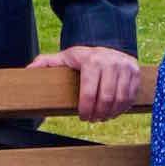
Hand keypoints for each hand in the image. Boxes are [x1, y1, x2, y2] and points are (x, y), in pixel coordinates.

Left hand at [27, 44, 141, 121]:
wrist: (107, 46)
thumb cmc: (82, 57)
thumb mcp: (64, 58)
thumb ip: (46, 63)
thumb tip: (28, 70)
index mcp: (92, 60)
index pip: (89, 91)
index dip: (86, 109)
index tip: (82, 117)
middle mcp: (111, 61)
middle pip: (106, 98)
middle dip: (98, 114)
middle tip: (92, 119)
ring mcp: (126, 66)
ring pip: (120, 99)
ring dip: (111, 113)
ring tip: (102, 117)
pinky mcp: (136, 72)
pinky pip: (131, 96)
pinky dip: (123, 108)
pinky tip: (114, 111)